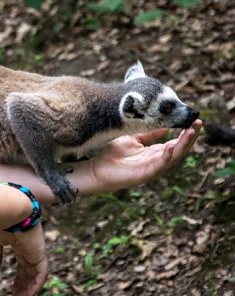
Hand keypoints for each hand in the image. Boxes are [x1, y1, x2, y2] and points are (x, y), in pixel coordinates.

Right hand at [0, 223, 47, 295]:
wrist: (10, 211)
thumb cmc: (2, 222)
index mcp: (20, 246)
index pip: (22, 266)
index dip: (18, 279)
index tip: (12, 290)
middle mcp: (30, 250)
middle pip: (29, 273)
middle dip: (23, 287)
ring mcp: (36, 252)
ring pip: (36, 276)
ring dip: (29, 290)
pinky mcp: (40, 254)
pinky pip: (42, 274)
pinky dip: (36, 285)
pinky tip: (29, 295)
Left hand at [82, 119, 202, 194]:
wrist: (97, 169)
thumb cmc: (113, 154)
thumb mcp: (133, 137)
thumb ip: (148, 132)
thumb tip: (164, 123)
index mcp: (155, 152)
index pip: (176, 142)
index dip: (186, 132)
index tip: (195, 120)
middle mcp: (157, 160)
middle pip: (179, 149)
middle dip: (190, 137)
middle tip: (198, 123)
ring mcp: (152, 168)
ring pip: (173, 156)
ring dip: (183, 145)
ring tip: (191, 132)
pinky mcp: (144, 175)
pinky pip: (159, 165)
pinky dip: (166, 157)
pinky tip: (172, 148)